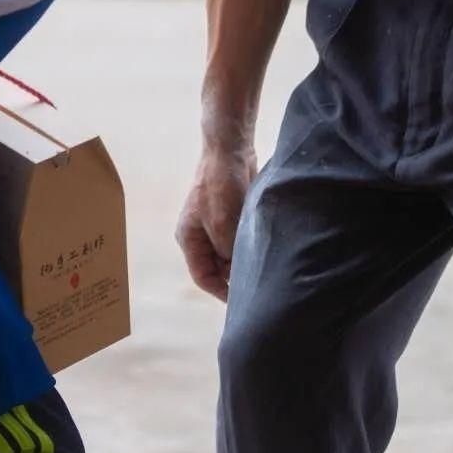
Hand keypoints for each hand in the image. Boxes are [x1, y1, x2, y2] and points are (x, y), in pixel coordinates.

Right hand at [175, 145, 256, 303]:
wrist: (230, 150)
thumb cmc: (221, 187)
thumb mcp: (224, 227)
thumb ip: (228, 255)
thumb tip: (239, 276)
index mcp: (188, 239)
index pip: (203, 277)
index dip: (222, 291)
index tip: (243, 302)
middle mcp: (199, 236)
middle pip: (216, 267)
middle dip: (234, 276)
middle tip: (257, 286)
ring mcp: (214, 225)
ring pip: (229, 254)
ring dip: (243, 260)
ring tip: (262, 269)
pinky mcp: (229, 216)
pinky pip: (238, 240)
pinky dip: (248, 246)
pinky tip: (263, 251)